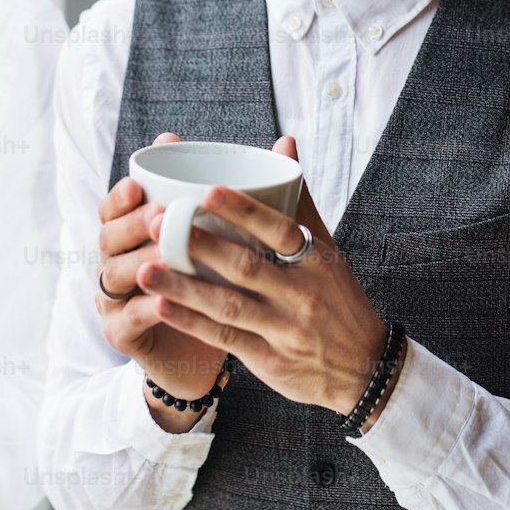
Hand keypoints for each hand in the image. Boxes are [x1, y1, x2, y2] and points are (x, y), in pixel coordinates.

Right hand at [96, 133, 227, 409]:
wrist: (208, 350)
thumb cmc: (220, 284)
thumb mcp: (232, 236)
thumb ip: (252, 192)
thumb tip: (286, 143)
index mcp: (138, 231)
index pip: (116, 205)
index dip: (122, 194)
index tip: (139, 183)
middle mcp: (120, 260)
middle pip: (109, 235)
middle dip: (132, 224)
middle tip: (159, 217)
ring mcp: (116, 298)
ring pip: (117, 275)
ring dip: (141, 264)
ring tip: (164, 257)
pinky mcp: (122, 334)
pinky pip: (130, 318)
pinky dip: (147, 309)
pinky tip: (163, 303)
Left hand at [136, 136, 390, 416]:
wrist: (365, 368)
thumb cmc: (338, 298)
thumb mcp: (327, 249)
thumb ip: (299, 199)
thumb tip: (284, 141)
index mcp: (316, 261)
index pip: (279, 230)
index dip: (244, 211)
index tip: (206, 192)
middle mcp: (302, 294)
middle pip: (246, 266)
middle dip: (198, 245)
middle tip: (156, 223)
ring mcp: (284, 329)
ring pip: (227, 304)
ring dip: (183, 287)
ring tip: (144, 268)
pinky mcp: (269, 360)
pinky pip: (225, 339)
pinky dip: (192, 323)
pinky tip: (160, 307)